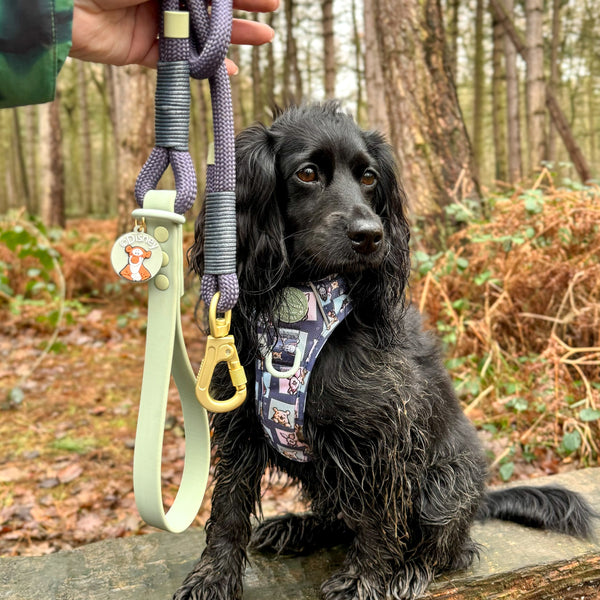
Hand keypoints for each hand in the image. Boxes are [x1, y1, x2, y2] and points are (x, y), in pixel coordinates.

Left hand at [70, 0, 277, 73]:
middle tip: (269, 12)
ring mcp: (153, 21)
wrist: (61, 5)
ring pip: (199, 32)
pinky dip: (203, 66)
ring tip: (262, 38)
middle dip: (240, 8)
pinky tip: (228, 69)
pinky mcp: (143, 49)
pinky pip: (179, 60)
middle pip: (208, 5)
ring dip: (230, 37)